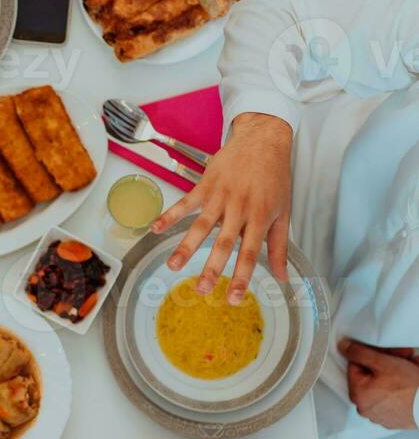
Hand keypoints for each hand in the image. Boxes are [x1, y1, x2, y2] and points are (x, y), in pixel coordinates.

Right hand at [151, 111, 292, 302]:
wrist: (262, 140)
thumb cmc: (274, 177)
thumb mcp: (282, 212)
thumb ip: (279, 247)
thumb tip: (283, 278)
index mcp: (260, 217)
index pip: (250, 253)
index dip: (242, 276)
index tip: (234, 298)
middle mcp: (239, 208)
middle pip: (223, 242)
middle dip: (212, 267)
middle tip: (202, 289)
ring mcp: (220, 197)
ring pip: (201, 226)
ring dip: (186, 247)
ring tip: (173, 266)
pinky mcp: (205, 185)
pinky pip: (185, 202)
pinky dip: (169, 215)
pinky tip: (155, 229)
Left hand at [341, 340, 418, 429]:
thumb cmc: (410, 387)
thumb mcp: (382, 362)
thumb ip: (360, 353)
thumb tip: (343, 347)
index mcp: (357, 394)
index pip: (357, 365)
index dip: (375, 354)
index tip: (391, 352)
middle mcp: (364, 408)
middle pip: (371, 376)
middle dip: (387, 363)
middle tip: (405, 357)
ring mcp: (379, 416)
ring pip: (382, 387)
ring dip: (395, 374)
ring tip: (411, 368)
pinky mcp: (394, 420)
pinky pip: (392, 399)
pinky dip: (400, 390)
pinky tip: (412, 383)